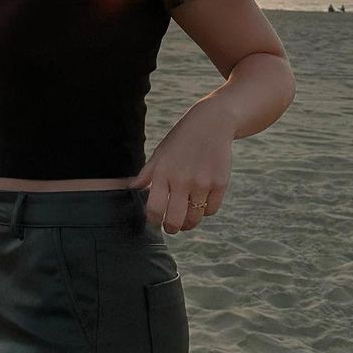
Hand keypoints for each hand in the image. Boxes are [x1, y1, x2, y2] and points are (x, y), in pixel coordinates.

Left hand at [128, 113, 232, 233]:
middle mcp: (182, 180)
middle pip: (175, 220)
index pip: (154, 209)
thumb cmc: (181, 139)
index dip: (153, 221)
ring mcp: (202, 183)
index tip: (155, 223)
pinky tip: (201, 202)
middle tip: (171, 228)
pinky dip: (206, 210)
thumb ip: (146, 174)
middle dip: (171, 228)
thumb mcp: (160, 153)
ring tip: (186, 219)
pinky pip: (211, 210)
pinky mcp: (220, 183)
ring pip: (194, 218)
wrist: (211, 123)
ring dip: (189, 223)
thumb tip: (132, 189)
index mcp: (163, 173)